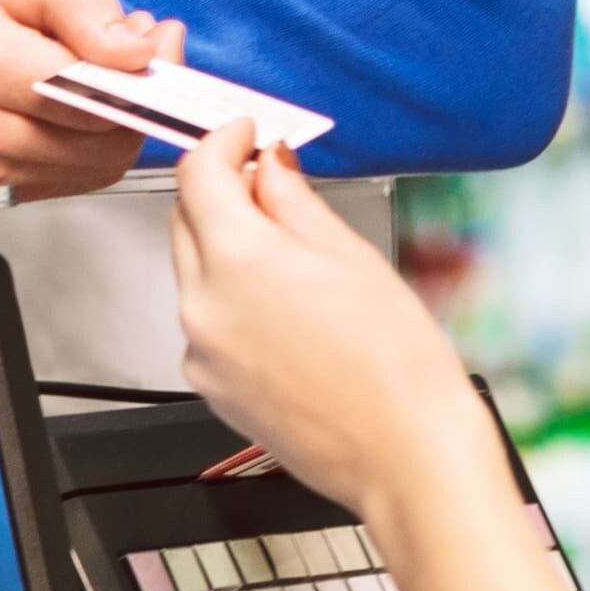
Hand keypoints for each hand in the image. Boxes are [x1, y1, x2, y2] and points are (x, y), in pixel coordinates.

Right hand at [0, 0, 170, 195]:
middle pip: (96, 146)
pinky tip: (73, 102)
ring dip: (113, 125)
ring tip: (102, 69)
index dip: (142, 74)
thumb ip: (73, 4)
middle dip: (138, 100)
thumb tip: (133, 48)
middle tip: (142, 49)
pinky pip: (53, 180)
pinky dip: (80, 146)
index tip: (157, 40)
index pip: (89, 98)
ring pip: (82, 170)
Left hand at [166, 122, 495, 522]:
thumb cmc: (397, 367)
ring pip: (193, 272)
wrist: (404, 455)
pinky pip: (206, 322)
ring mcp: (201, 350)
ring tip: (294, 262)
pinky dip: (231, 302)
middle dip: (221, 192)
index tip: (246, 135)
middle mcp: (205, 305)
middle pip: (185, 219)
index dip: (223, 142)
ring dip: (226, 249)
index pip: (199, 173)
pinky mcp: (209, 387)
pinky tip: (285, 315)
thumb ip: (293, 200)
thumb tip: (269, 164)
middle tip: (270, 184)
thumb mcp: (351, 256)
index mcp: (240, 260)